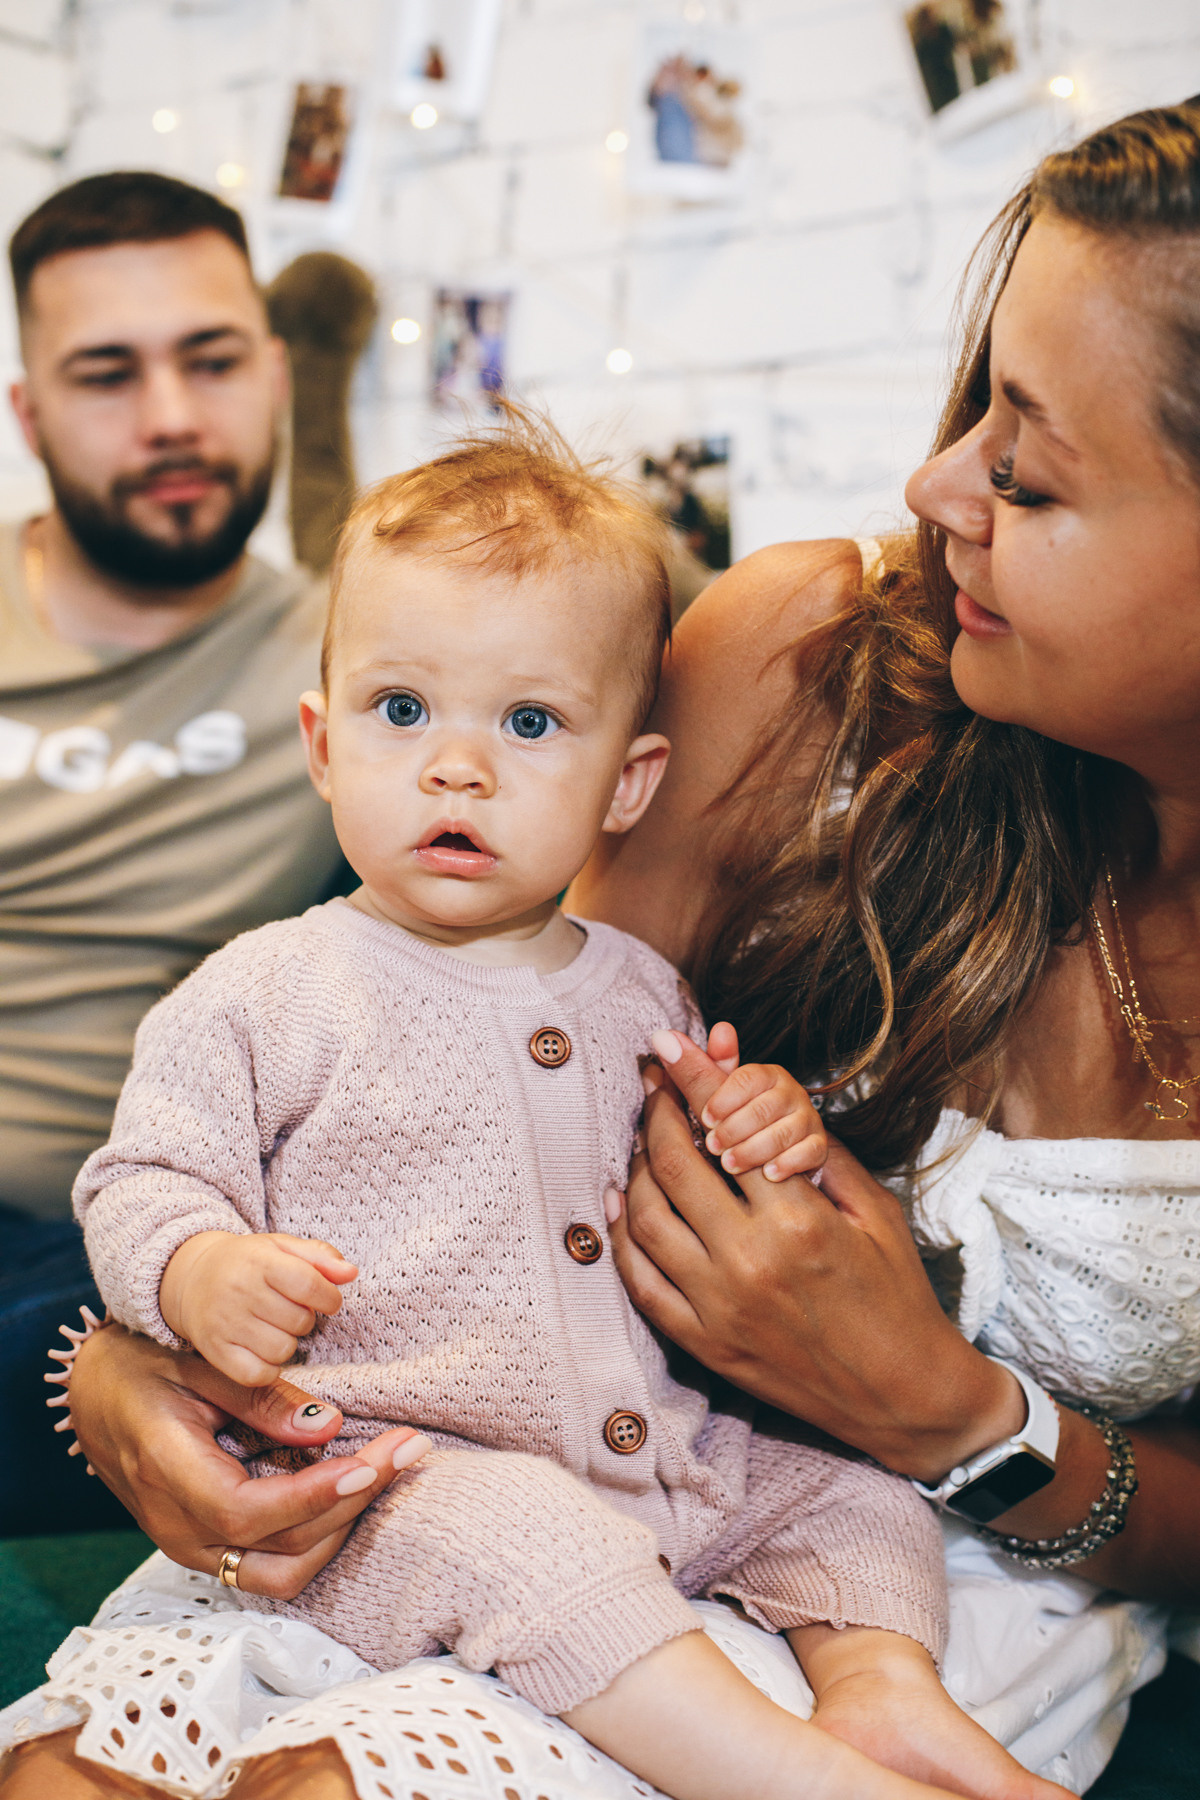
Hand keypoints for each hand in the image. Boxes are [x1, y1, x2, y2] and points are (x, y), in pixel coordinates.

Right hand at [66, 1322, 429, 1598]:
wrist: (93, 1395)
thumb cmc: (143, 1367)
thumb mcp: (198, 1363)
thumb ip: (260, 1396)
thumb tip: (329, 1425)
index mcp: (168, 1473)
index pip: (249, 1512)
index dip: (316, 1496)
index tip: (371, 1462)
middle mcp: (177, 1527)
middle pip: (279, 1550)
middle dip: (354, 1504)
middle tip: (408, 1448)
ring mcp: (190, 1546)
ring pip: (282, 1574)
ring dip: (342, 1530)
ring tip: (387, 1468)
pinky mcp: (207, 1546)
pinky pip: (270, 1565)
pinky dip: (319, 1535)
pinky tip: (352, 1486)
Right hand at [161, 1230, 357, 1385]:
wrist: (191, 1277)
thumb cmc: (247, 1262)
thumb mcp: (282, 1247)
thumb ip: (320, 1256)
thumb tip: (351, 1273)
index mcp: (259, 1261)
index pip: (309, 1284)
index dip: (329, 1297)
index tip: (327, 1300)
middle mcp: (239, 1292)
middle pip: (300, 1321)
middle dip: (305, 1317)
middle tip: (289, 1309)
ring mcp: (224, 1324)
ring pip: (283, 1350)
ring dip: (287, 1342)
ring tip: (274, 1326)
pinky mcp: (214, 1351)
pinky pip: (258, 1375)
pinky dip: (268, 1367)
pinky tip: (262, 1349)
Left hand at [609, 1033, 1018, 1481]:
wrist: (904, 1395)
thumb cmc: (896, 1294)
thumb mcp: (873, 1209)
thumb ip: (816, 1152)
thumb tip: (765, 1100)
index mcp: (797, 1220)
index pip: (724, 1127)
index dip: (692, 1078)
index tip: (667, 1044)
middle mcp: (748, 1262)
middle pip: (672, 1165)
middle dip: (657, 1113)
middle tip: (656, 1087)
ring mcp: (719, 1309)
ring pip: (645, 1219)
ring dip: (637, 1168)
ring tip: (647, 1141)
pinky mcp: (705, 1346)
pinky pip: (641, 1283)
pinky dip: (624, 1237)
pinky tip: (626, 1203)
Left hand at [651, 1022, 825, 1180]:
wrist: (781, 1144)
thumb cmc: (741, 1116)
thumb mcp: (720, 1095)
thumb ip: (698, 1069)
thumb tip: (663, 1037)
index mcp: (765, 1075)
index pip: (748, 1078)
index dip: (725, 1097)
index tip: (705, 1116)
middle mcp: (791, 1093)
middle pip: (764, 1106)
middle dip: (734, 1127)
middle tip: (712, 1145)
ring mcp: (807, 1120)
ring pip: (785, 1131)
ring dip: (754, 1149)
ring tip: (730, 1164)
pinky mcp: (818, 1148)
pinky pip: (810, 1152)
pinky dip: (789, 1163)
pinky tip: (769, 1175)